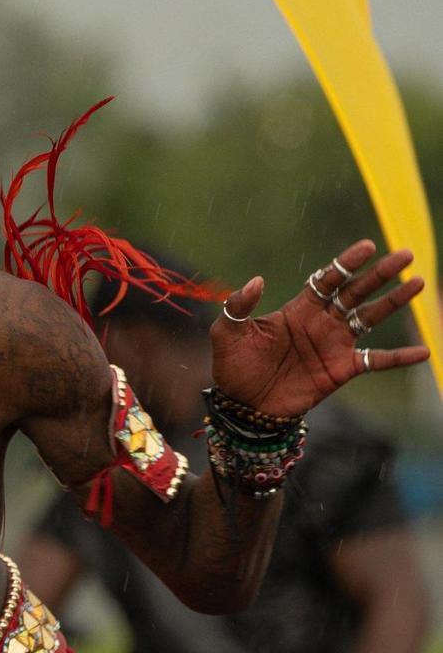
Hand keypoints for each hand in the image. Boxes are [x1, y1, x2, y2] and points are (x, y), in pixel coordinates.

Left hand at [210, 239, 428, 415]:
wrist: (244, 406)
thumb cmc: (234, 366)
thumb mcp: (228, 332)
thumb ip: (240, 305)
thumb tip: (256, 280)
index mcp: (298, 308)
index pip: (328, 279)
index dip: (347, 263)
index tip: (368, 246)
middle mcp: (321, 321)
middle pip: (357, 291)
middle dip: (381, 273)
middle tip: (406, 255)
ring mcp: (335, 344)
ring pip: (371, 317)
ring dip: (394, 301)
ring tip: (418, 282)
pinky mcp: (342, 369)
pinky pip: (377, 360)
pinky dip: (400, 357)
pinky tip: (424, 351)